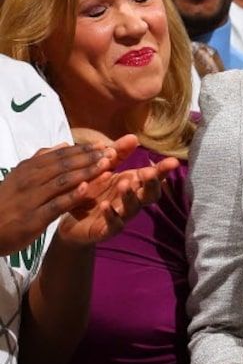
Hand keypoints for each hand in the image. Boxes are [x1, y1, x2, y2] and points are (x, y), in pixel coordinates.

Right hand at [0, 140, 120, 255]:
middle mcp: (30, 181)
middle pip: (64, 165)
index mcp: (29, 169)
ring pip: (63, 182)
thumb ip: (41, 160)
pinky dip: (71, 196)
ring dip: (86, 172)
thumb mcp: (19, 177)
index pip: (60, 155)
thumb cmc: (5, 202)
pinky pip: (55, 205)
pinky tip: (87, 189)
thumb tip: (63, 144)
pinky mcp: (33, 218)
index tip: (103, 144)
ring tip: (106, 164)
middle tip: (112, 152)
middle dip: (90, 158)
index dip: (83, 149)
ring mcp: (31, 199)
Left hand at [57, 134, 178, 245]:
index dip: (163, 170)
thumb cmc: (91, 190)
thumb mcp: (103, 168)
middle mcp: (131, 200)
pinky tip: (104, 205)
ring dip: (129, 196)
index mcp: (133, 183)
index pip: (153, 175)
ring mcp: (121, 215)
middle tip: (150, 173)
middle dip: (152, 184)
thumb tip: (134, 136)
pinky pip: (112, 224)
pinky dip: (110, 215)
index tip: (173, 161)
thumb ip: (118, 153)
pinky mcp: (106, 230)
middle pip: (149, 194)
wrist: (68, 217)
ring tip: (123, 184)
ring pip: (132, 207)